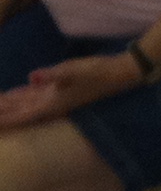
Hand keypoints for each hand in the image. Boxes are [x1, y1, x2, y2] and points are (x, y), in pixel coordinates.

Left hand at [0, 52, 146, 128]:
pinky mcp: (59, 88)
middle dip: (2, 113)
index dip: (4, 119)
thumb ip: (53, 75)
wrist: (120, 73)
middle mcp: (49, 104)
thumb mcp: (76, 71)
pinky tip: (12, 92)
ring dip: (8, 106)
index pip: (21, 115)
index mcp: (51, 104)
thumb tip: (31, 77)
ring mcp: (54, 97)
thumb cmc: (98, 73)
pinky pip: (33, 95)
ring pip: (24, 104)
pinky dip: (20, 95)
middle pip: (18, 112)